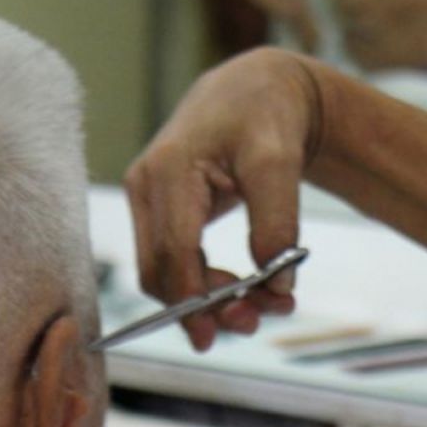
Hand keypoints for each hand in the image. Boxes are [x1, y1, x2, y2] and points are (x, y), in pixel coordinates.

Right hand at [124, 48, 319, 349]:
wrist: (256, 89)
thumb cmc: (265, 115)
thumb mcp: (280, 162)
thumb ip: (277, 223)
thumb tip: (277, 285)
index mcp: (169, 168)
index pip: (173, 250)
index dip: (192, 299)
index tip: (213, 336)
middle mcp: (147, 185)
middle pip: (160, 269)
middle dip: (204, 307)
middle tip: (256, 321)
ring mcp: (148, 197)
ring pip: (164, 271)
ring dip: (206, 300)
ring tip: (261, 308)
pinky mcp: (160, 209)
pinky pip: (173, 259)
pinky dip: (205, 282)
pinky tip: (245, 290)